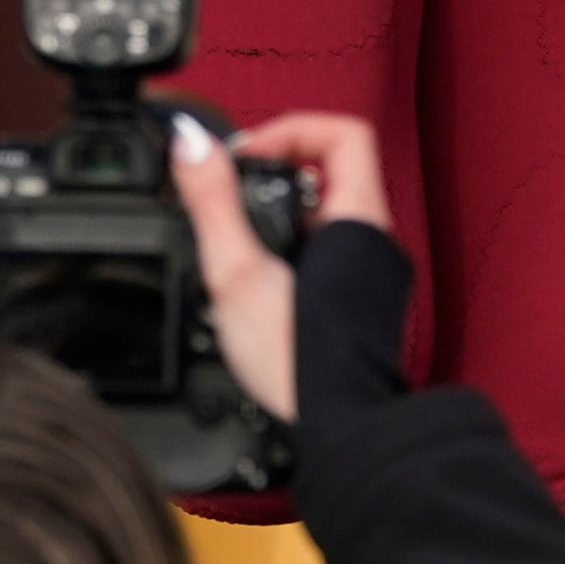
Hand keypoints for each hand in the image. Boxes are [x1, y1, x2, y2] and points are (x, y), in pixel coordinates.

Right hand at [170, 109, 391, 423]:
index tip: (246, 156)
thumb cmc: (300, 364)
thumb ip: (212, 203)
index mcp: (358, 219)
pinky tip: (254, 287)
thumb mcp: (237, 273)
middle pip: (330, 172)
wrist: (339, 433)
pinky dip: (288, 254)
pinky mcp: (357, 307)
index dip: (290, 131)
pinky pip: (325, 256)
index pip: (342, 133)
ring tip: (234, 245)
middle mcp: (373, 242)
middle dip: (273, 175)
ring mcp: (369, 276)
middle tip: (228, 197)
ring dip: (277, 218)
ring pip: (325, 217)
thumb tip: (191, 144)